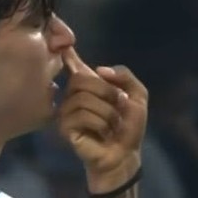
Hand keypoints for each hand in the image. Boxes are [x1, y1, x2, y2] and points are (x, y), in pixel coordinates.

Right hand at [58, 48, 148, 188]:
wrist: (125, 154)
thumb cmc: (128, 128)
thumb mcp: (137, 96)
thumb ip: (124, 76)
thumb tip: (98, 70)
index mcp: (89, 86)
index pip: (73, 64)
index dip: (66, 52)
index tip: (60, 42)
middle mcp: (73, 96)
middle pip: (81, 79)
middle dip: (107, 92)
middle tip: (119, 107)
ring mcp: (66, 112)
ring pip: (84, 98)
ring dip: (107, 112)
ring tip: (112, 125)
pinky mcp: (65, 128)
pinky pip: (82, 115)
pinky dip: (100, 124)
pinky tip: (102, 134)